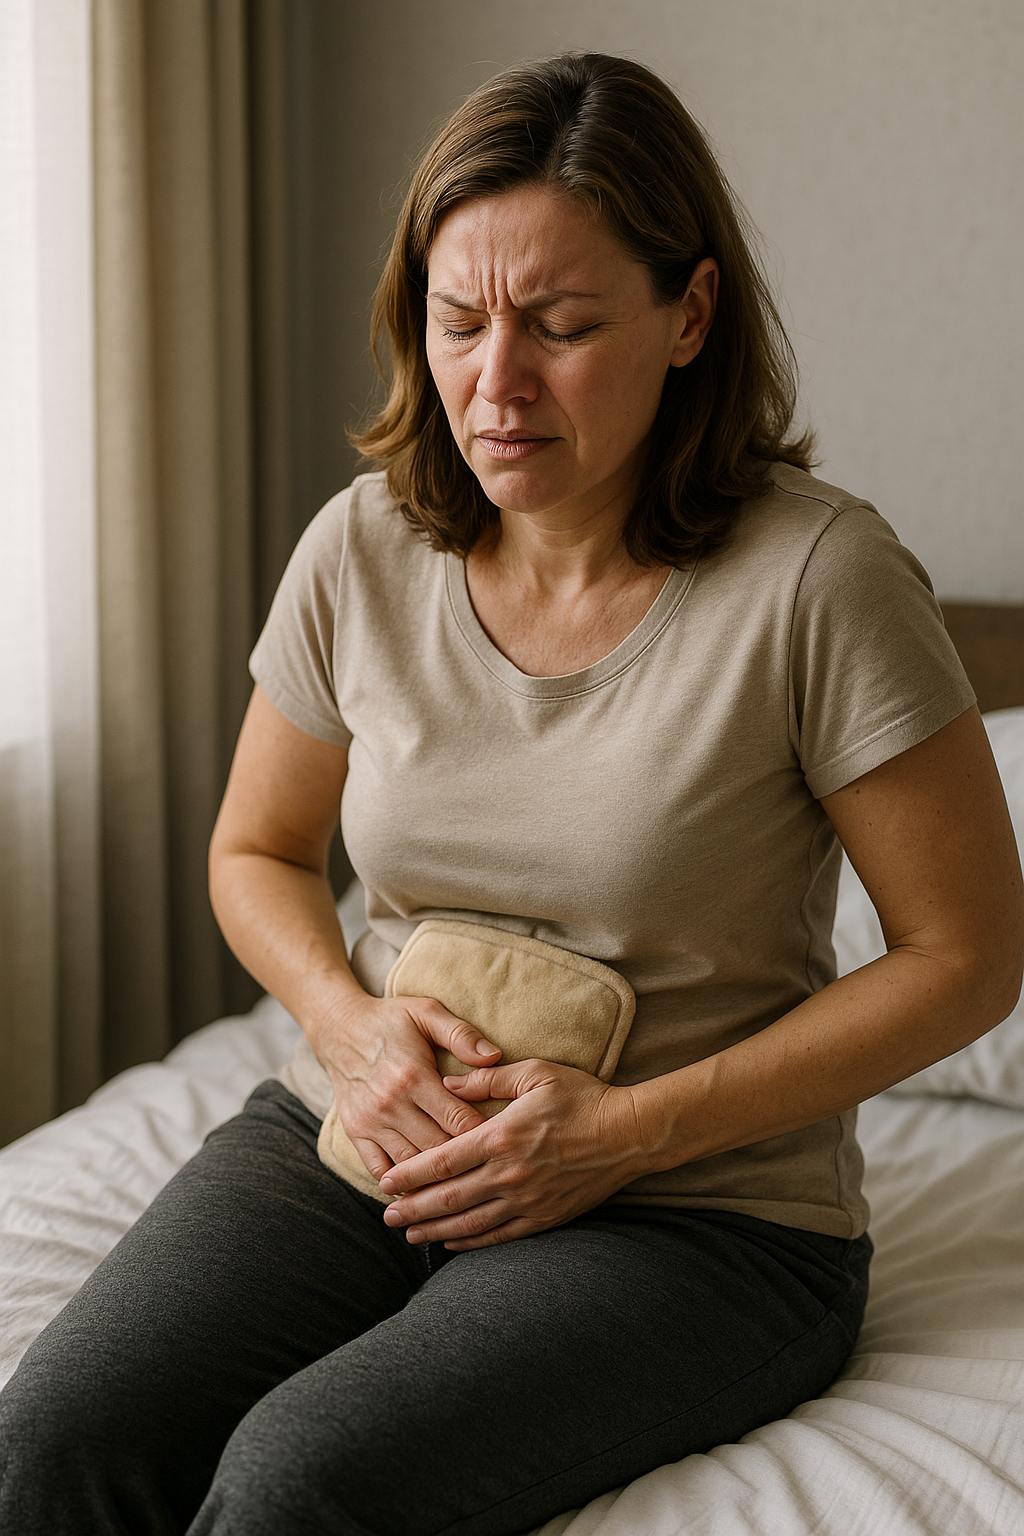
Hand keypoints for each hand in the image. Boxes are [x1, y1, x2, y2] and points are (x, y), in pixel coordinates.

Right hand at [318, 993, 500, 1180]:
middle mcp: (390, 1104)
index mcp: (413, 1076)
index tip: (500, 1140)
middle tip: (488, 1165)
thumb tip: (494, 1056)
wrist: (338, 1028)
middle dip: (464, 1160)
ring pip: (410, 1165)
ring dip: (435, 1175)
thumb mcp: (426, 1012)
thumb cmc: (390, 1020)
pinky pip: (379, 1170)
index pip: (458, 1121)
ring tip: (462, 1180)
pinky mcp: (355, 1132)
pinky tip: (422, 1184)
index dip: (484, 1134)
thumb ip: (461, 1034)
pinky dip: (400, 1182)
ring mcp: (370, 1122)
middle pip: (437, 1149)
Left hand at [378, 1059, 648, 1249]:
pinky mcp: (544, 1217)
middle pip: (448, 1197)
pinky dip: (471, 1241)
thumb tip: (448, 1084)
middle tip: (386, 1216)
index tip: (385, 1181)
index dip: (410, 1174)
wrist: (629, 1134)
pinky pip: (499, 1235)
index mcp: (502, 1136)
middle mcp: (509, 1173)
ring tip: (409, 1234)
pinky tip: (451, 1241)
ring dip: (434, 1229)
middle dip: (412, 1208)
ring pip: (469, 1222)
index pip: (442, 1161)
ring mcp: (527, 1200)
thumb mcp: (535, 1073)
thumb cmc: (583, 1097)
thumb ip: (487, 1078)